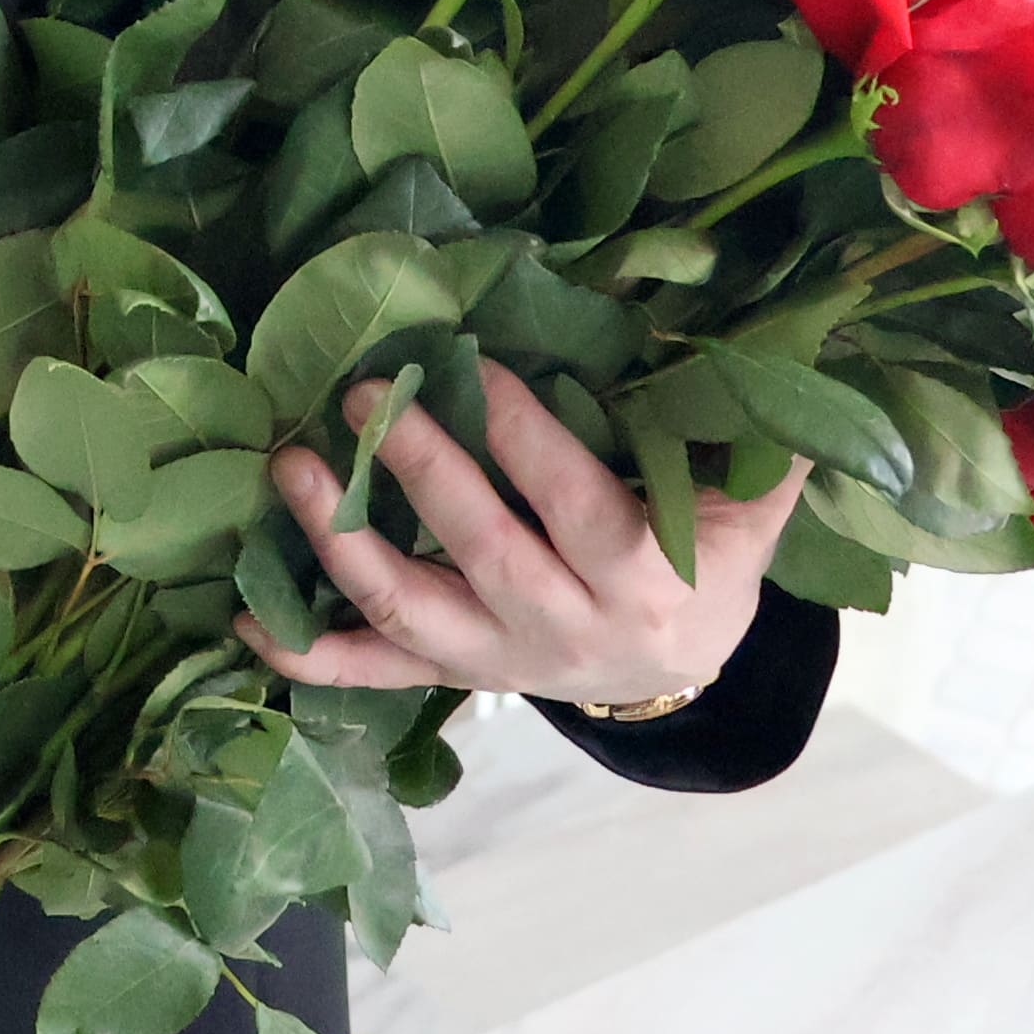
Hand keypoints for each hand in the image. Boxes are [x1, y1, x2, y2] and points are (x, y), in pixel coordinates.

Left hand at [246, 356, 805, 710]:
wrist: (680, 682)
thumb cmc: (710, 571)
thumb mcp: (748, 518)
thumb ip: (760, 448)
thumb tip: (790, 352)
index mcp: (642, 582)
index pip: (574, 506)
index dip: (524, 439)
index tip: (476, 363)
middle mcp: (562, 628)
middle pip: (482, 552)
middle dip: (420, 474)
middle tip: (364, 394)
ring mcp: (497, 660)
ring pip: (409, 610)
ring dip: (338, 546)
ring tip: (287, 468)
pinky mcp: (452, 676)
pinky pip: (371, 673)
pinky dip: (306, 652)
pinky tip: (242, 614)